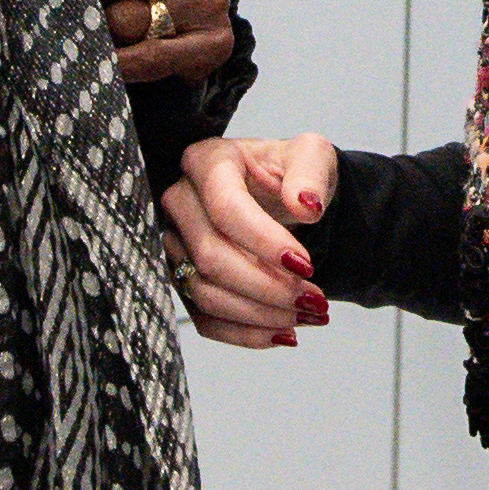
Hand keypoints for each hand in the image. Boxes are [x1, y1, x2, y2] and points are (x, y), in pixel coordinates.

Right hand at [159, 132, 337, 349]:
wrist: (279, 196)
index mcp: (208, 162)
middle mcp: (180, 201)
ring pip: (204, 292)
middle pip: (211, 255)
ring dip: (260, 314)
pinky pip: (203, 318)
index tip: (305, 264)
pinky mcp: (181, 278)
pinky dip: (245, 333)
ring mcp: (174, 243)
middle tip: (314, 299)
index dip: (264, 242)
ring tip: (305, 314)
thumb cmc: (289, 174)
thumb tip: (305, 204)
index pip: (225, 207)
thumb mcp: (311, 156)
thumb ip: (311, 172)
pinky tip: (282, 331)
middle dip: (267, 286)